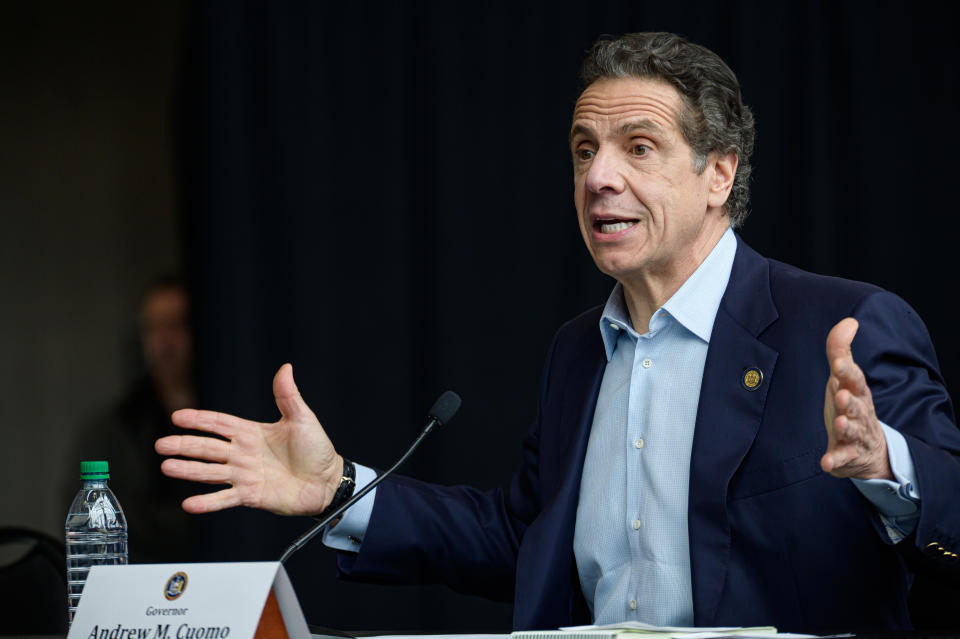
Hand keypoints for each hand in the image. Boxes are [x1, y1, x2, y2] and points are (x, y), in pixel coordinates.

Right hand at [155, 363, 343, 514]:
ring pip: (210, 472)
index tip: (177, 417)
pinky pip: (224, 498)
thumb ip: (288, 396)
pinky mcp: (250, 496)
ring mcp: (245, 475)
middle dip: (184, 445)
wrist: (328, 482)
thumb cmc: (317, 449)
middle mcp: (243, 454)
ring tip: (166, 467)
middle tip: (160, 444)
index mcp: (252, 433)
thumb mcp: (302, 419)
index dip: (199, 420)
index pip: (219, 424)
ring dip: (188, 470)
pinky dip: (207, 502)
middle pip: (207, 448)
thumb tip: (285, 367)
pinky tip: (188, 504)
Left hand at [821, 318, 892, 479]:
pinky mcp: (846, 455)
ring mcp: (854, 435)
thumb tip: (849, 321)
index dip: (847, 371)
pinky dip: (835, 461)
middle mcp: (859, 413)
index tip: (838, 363)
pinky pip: (842, 458)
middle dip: (850, 401)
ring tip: (840, 423)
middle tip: (841, 395)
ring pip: (853, 431)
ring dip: (847, 427)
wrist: (869, 448)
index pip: (854, 379)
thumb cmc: (851, 404)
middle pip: (857, 406)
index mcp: (857, 392)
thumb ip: (840, 350)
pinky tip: (826, 463)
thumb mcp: (844, 377)